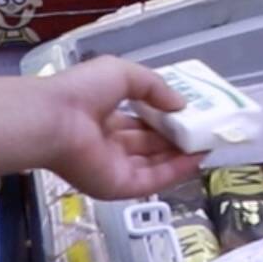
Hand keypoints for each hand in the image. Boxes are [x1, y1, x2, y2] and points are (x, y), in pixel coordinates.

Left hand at [0, 58, 205, 199]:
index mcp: (104, 116)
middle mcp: (109, 144)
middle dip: (177, 138)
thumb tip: (181, 104)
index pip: (139, 121)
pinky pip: (152, 181)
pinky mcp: (118, 187)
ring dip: (181, 156)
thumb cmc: (83, 91)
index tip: (190, 114)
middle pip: (149, 144)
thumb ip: (155, 87)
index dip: (164, 118)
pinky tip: (197, 159)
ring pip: (154, 164)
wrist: (53, 120)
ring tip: (209, 143)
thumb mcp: (124, 74)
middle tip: (205, 130)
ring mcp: (114, 167)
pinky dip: (175, 172)